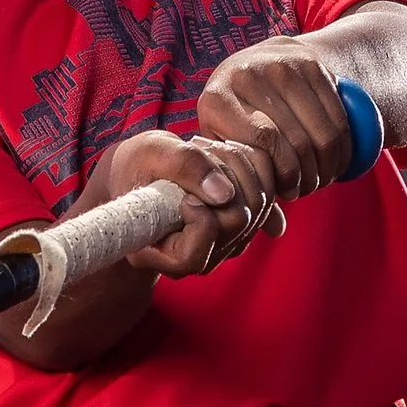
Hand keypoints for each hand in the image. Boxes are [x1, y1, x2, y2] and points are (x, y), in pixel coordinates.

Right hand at [96, 128, 279, 276]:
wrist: (147, 170)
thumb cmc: (139, 165)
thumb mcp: (150, 154)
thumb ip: (183, 167)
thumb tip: (225, 193)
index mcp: (162, 254)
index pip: (194, 256)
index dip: (199, 220)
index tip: (184, 193)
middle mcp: (199, 258)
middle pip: (237, 221)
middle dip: (224, 174)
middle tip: (197, 148)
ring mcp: (226, 245)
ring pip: (259, 204)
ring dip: (239, 163)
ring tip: (207, 149)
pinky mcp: (245, 226)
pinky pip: (268, 192)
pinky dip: (252, 164)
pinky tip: (224, 154)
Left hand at [193, 37, 360, 203]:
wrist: (260, 63)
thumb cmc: (238, 118)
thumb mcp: (230, 147)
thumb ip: (247, 186)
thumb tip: (274, 230)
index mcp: (216, 101)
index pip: (262, 146)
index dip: (281, 175)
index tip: (287, 192)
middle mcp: (246, 77)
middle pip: (294, 141)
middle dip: (306, 175)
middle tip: (306, 188)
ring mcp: (279, 66)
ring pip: (320, 131)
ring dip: (328, 164)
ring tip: (321, 176)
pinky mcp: (309, 62)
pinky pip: (337, 114)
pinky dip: (343, 144)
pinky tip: (336, 158)